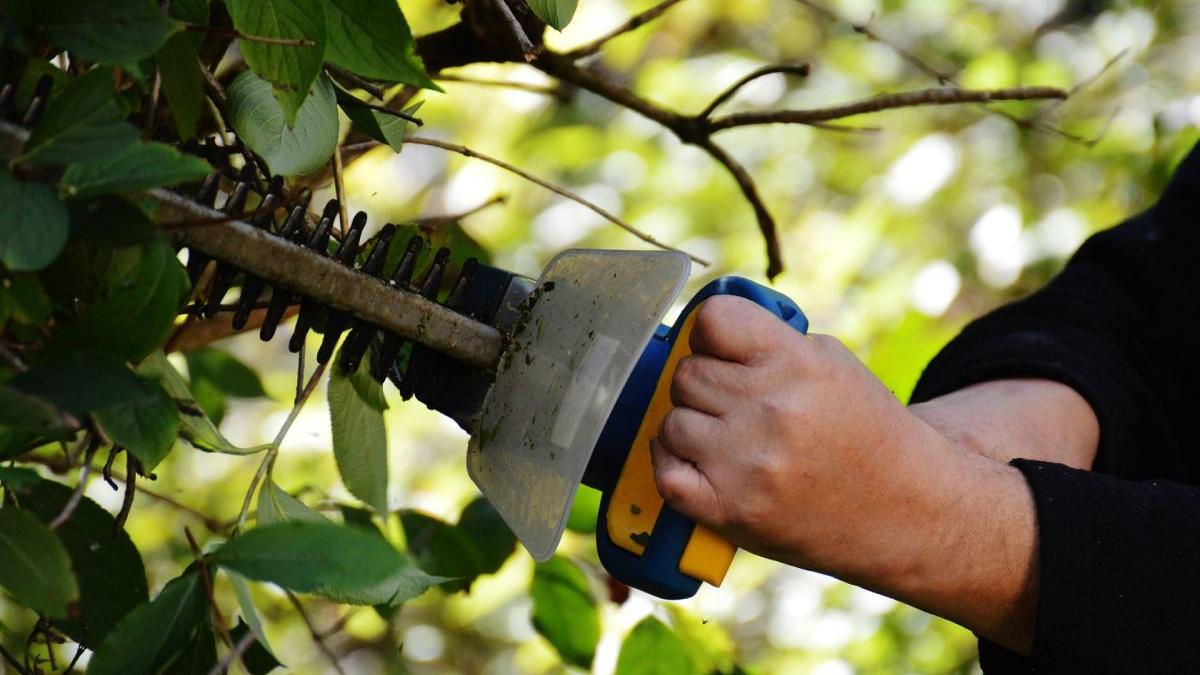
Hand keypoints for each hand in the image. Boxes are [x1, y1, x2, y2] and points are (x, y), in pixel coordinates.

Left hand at [650, 295, 1038, 651]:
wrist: (906, 510)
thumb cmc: (864, 431)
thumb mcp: (833, 364)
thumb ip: (770, 341)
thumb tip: (700, 329)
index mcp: (797, 364)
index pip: (712, 319)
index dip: (709, 333)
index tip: (720, 349)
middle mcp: (770, 410)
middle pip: (686, 373)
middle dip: (705, 384)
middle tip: (735, 404)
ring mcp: (747, 463)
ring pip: (671, 421)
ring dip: (691, 428)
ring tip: (729, 439)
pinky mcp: (729, 510)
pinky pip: (665, 472)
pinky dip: (674, 466)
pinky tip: (701, 463)